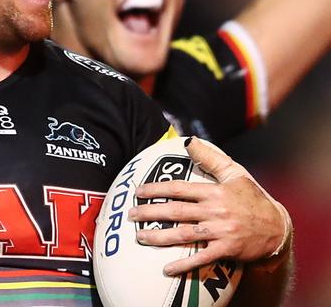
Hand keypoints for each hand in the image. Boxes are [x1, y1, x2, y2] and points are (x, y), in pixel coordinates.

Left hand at [127, 137, 287, 275]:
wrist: (277, 227)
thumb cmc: (252, 198)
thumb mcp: (234, 173)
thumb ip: (210, 158)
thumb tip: (189, 141)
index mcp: (213, 192)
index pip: (179, 189)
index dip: (156, 189)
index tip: (138, 192)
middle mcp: (214, 211)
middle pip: (175, 211)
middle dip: (150, 213)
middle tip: (131, 214)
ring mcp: (220, 231)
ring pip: (183, 234)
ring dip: (159, 236)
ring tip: (140, 237)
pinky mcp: (226, 249)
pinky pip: (201, 258)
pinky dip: (183, 264)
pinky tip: (166, 268)